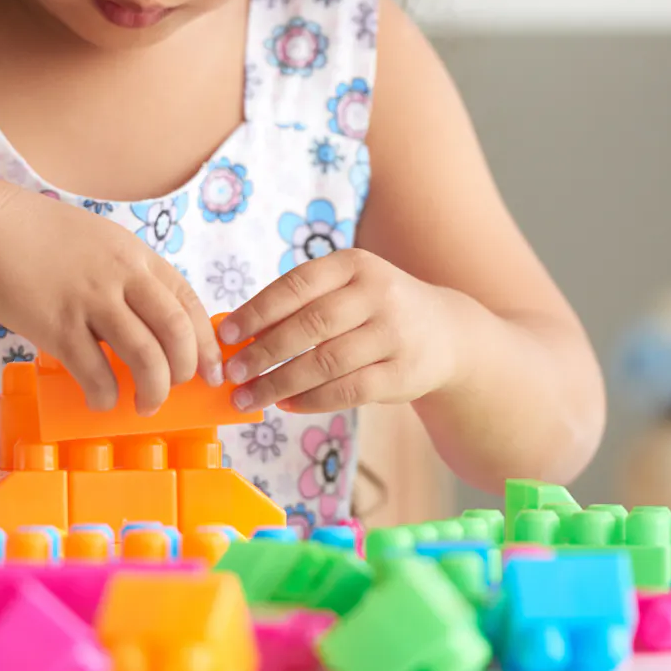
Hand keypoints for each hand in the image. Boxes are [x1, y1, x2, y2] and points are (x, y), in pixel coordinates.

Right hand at [0, 185, 222, 414]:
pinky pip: (96, 372)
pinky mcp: (57, 325)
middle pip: (177, 332)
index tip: (212, 370)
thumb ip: (125, 277)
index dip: (207, 343)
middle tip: (176, 390)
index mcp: (136, 256)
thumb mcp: (99, 243)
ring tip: (145, 405)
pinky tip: (102, 400)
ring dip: (153, 391)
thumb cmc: (38, 236)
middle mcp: (122, 276)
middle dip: (186, 371)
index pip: (189, 303)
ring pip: (145, 357)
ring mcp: (90, 301)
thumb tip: (144, 326)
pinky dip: (106, 395)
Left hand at [217, 249, 461, 413]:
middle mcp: (378, 293)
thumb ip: (300, 306)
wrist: (446, 334)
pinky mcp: (403, 372)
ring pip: (326, 362)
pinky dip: (312, 400)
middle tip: (231, 372)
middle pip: (309, 325)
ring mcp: (394, 333)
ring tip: (248, 397)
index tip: (225, 334)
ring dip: (279, 383)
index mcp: (354, 264)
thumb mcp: (346, 290)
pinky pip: (348, 390)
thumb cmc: (374, 311)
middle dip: (263, 352)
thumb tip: (237, 334)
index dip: (256, 310)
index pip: (296, 285)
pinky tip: (286, 405)